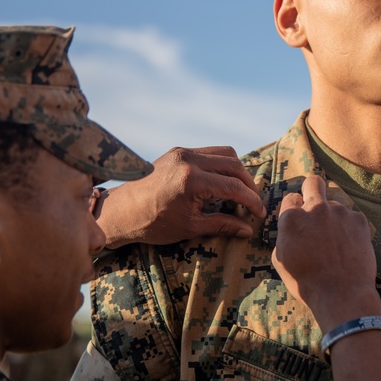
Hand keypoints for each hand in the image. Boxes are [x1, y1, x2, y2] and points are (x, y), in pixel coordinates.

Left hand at [98, 146, 265, 248]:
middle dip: (248, 184)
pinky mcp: (178, 151)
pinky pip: (209, 153)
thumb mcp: (191, 227)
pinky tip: (221, 183)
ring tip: (239, 192)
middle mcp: (189, 159)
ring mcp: (182, 152)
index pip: (234, 186)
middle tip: (252, 203)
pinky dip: (221, 165)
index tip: (259, 214)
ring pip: (224, 153)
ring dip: (236, 172)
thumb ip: (223, 225)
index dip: (251, 201)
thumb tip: (248, 229)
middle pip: (234, 164)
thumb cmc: (153, 223)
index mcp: (191, 179)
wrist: (121, 211)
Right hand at [272, 175, 380, 330]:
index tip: (299, 221)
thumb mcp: (281, 261)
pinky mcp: (359, 220)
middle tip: (315, 206)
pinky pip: (352, 218)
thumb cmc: (307, 282)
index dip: (294, 209)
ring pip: (335, 205)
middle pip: (313, 182)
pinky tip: (349, 247)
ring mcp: (340, 212)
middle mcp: (315, 209)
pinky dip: (350, 229)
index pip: (290, 198)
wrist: (341, 294)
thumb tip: (290, 228)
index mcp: (292, 218)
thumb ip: (285, 236)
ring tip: (336, 245)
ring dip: (334, 218)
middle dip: (312, 189)